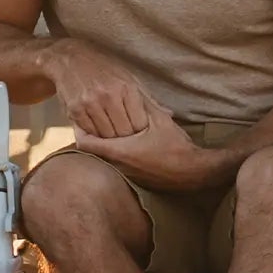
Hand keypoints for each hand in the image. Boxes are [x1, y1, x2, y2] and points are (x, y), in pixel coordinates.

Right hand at [50, 46, 161, 138]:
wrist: (70, 59)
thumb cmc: (105, 69)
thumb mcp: (129, 78)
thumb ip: (148, 99)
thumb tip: (169, 114)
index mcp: (126, 88)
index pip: (140, 123)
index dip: (141, 132)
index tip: (139, 134)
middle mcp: (109, 96)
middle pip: (124, 132)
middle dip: (127, 139)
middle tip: (126, 139)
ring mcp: (90, 103)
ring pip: (107, 136)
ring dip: (110, 139)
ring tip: (112, 135)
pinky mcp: (75, 110)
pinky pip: (90, 133)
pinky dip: (95, 135)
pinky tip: (98, 129)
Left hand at [76, 109, 216, 190]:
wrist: (193, 173)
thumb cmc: (176, 146)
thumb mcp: (159, 120)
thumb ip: (142, 106)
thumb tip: (129, 91)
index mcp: (119, 151)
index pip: (85, 142)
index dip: (79, 129)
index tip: (81, 118)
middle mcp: (117, 166)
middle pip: (91, 152)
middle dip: (89, 136)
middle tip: (88, 122)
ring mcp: (124, 175)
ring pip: (102, 160)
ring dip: (101, 147)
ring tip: (104, 131)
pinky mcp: (133, 180)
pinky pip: (114, 166)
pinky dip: (113, 155)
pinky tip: (121, 144)